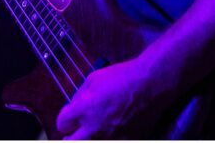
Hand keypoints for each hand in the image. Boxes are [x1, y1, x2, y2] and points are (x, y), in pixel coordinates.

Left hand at [55, 59, 169, 139]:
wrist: (152, 84)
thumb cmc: (123, 77)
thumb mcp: (94, 78)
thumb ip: (81, 95)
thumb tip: (75, 105)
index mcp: (83, 111)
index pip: (62, 124)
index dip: (65, 119)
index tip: (69, 117)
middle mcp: (94, 129)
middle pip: (71, 142)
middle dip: (69, 138)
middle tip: (71, 134)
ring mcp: (110, 138)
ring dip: (89, 138)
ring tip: (93, 131)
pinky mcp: (126, 141)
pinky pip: (111, 142)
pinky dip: (108, 138)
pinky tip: (111, 131)